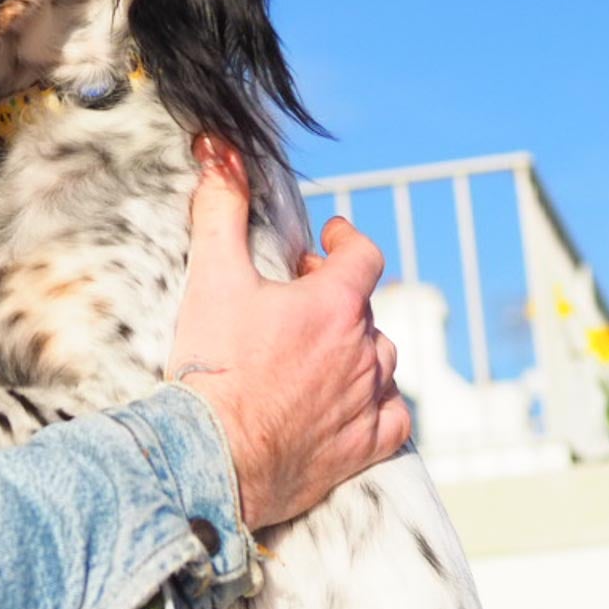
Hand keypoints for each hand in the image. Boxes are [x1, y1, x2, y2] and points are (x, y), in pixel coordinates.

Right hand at [168, 137, 410, 530]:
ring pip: (382, 361)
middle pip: (367, 309)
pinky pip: (395, 419)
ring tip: (326, 349)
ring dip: (359, 348)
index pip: (364, 255)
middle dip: (338, 296)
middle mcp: (362, 350)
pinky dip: (381, 405)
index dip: (348, 240)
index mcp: (334, 305)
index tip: (331, 237)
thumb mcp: (212, 277)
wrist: (213, 455)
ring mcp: (367, 401)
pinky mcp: (363, 447)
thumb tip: (220, 153)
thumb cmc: (213, 367)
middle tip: (303, 297)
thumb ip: (221, 209)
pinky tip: (357, 403)